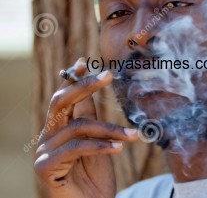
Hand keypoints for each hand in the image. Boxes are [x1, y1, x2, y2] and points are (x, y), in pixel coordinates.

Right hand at [34, 58, 137, 197]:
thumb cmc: (95, 174)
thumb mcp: (97, 139)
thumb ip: (90, 116)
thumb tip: (92, 89)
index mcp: (59, 126)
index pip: (65, 98)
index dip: (73, 79)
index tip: (83, 62)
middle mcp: (48, 135)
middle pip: (62, 102)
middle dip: (85, 86)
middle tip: (108, 75)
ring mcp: (44, 150)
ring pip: (78, 126)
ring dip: (109, 129)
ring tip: (133, 136)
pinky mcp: (44, 167)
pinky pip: (75, 147)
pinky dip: (100, 146)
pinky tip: (119, 148)